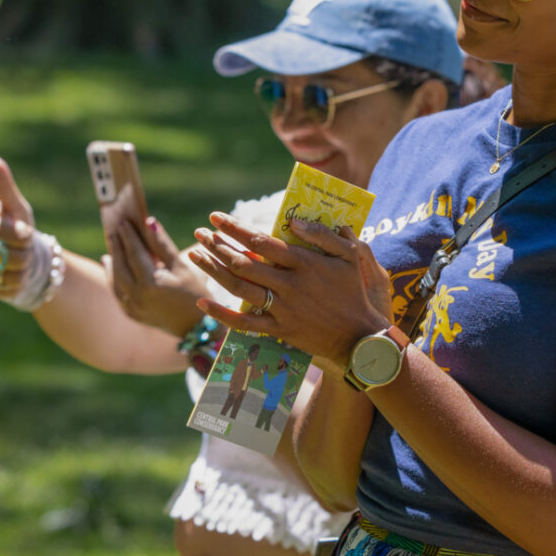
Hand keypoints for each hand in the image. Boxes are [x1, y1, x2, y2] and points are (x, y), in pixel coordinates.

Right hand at [0, 157, 36, 298]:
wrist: (19, 256)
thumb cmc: (18, 228)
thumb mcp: (17, 208)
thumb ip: (5, 188)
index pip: (11, 233)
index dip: (24, 235)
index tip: (25, 233)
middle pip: (14, 256)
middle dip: (25, 252)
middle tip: (23, 247)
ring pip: (15, 272)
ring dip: (24, 266)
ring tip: (19, 259)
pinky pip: (13, 286)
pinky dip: (20, 280)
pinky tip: (14, 273)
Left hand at [103, 214, 208, 337]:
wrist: (197, 327)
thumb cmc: (194, 292)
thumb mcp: (181, 266)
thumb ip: (162, 244)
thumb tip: (148, 222)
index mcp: (152, 284)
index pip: (135, 254)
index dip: (129, 236)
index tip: (123, 221)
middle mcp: (138, 297)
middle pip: (121, 266)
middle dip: (117, 246)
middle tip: (114, 229)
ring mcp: (133, 308)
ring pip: (115, 280)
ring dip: (112, 261)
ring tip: (112, 244)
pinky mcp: (132, 314)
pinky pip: (117, 292)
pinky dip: (113, 277)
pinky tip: (112, 266)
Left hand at [187, 211, 393, 368]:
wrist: (360, 337)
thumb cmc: (355, 292)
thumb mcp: (350, 256)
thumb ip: (324, 235)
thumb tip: (293, 221)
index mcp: (305, 263)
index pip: (261, 241)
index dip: (234, 228)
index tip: (216, 217)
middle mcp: (289, 284)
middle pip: (243, 262)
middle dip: (216, 245)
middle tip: (198, 233)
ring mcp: (283, 309)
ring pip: (239, 288)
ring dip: (214, 270)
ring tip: (195, 255)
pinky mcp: (280, 330)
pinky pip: (245, 323)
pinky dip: (222, 313)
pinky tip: (203, 301)